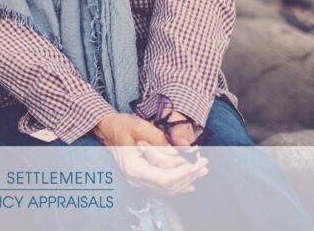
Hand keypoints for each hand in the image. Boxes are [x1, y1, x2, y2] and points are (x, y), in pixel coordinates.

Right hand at [93, 114, 207, 194]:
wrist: (108, 129)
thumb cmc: (122, 125)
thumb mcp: (140, 127)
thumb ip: (160, 140)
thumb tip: (181, 151)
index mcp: (134, 168)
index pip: (164, 179)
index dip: (184, 173)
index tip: (198, 163)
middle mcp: (136, 179)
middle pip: (169, 186)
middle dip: (189, 175)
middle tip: (205, 163)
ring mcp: (139, 181)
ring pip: (168, 188)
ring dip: (187, 180)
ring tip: (202, 169)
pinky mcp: (143, 179)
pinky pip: (164, 187)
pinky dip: (179, 183)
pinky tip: (191, 181)